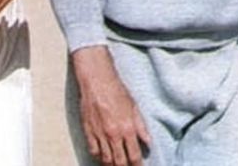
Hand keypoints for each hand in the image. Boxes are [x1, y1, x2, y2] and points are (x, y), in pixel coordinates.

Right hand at [72, 46, 150, 164]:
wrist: (97, 80)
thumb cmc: (116, 90)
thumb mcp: (134, 106)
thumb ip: (141, 126)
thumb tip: (148, 142)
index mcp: (127, 128)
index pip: (134, 156)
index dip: (137, 165)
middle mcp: (114, 134)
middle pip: (120, 162)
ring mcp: (100, 134)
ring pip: (106, 160)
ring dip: (112, 164)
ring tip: (116, 164)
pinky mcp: (89, 131)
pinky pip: (93, 151)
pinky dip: (99, 156)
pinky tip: (103, 156)